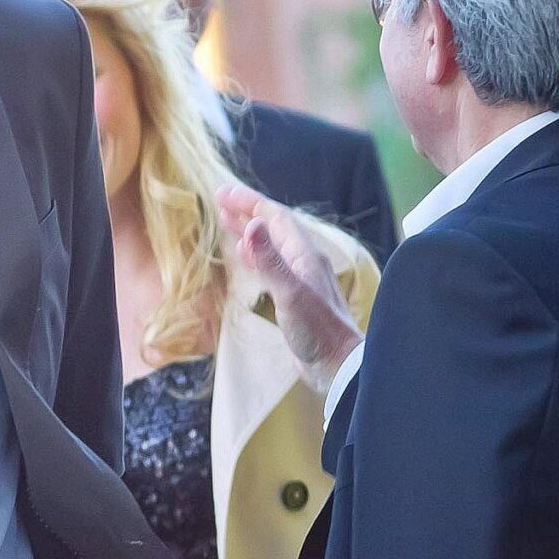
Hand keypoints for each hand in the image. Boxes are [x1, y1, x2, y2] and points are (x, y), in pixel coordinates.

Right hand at [218, 187, 364, 392]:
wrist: (338, 365)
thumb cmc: (316, 330)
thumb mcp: (289, 294)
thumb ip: (270, 261)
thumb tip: (252, 225)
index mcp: (304, 255)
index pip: (275, 218)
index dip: (250, 203)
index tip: (223, 193)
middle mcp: (303, 261)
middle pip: (273, 227)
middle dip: (247, 211)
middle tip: (220, 200)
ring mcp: (300, 279)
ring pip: (271, 245)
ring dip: (249, 231)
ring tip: (227, 221)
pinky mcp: (294, 297)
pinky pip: (271, 265)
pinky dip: (255, 255)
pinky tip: (245, 257)